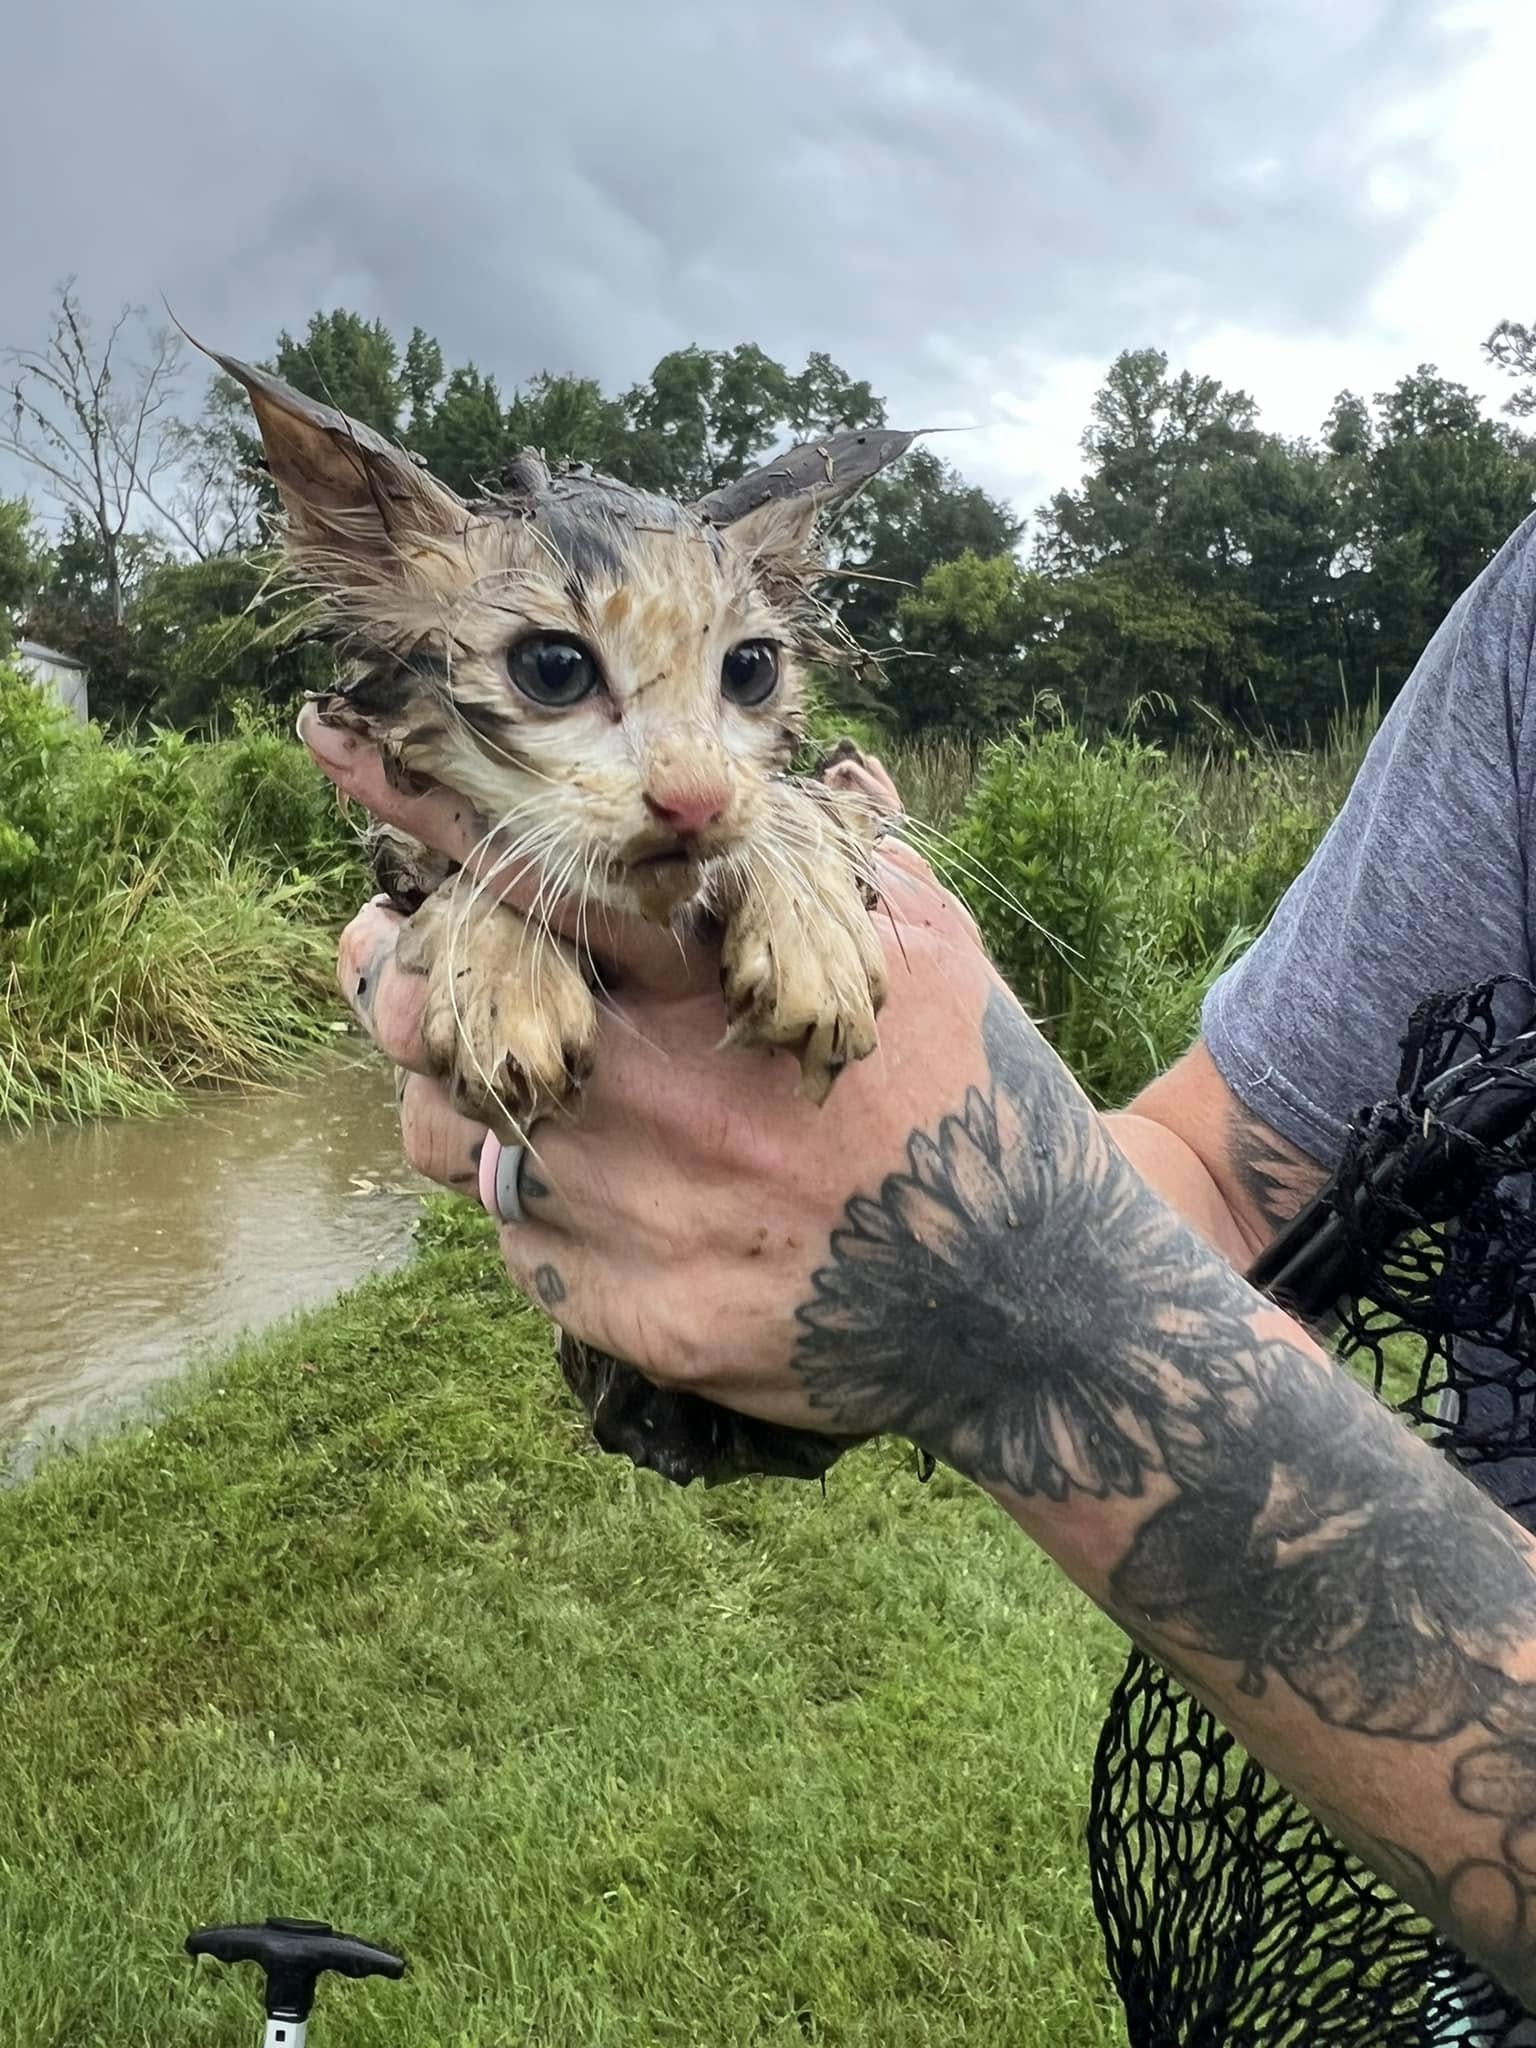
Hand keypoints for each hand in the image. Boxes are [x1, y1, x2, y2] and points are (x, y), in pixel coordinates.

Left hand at [305, 710, 1028, 1446]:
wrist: (1024, 1303)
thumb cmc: (977, 1102)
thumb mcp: (929, 954)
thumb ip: (847, 860)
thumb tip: (826, 776)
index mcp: (710, 982)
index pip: (535, 873)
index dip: (428, 811)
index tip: (338, 747)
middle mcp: (647, 1091)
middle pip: (435, 1016)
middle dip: (390, 974)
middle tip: (389, 955)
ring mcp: (627, 1212)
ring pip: (448, 1137)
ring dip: (456, 1097)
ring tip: (513, 1084)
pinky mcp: (625, 1314)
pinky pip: (514, 1244)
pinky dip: (535, 1207)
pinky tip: (603, 1200)